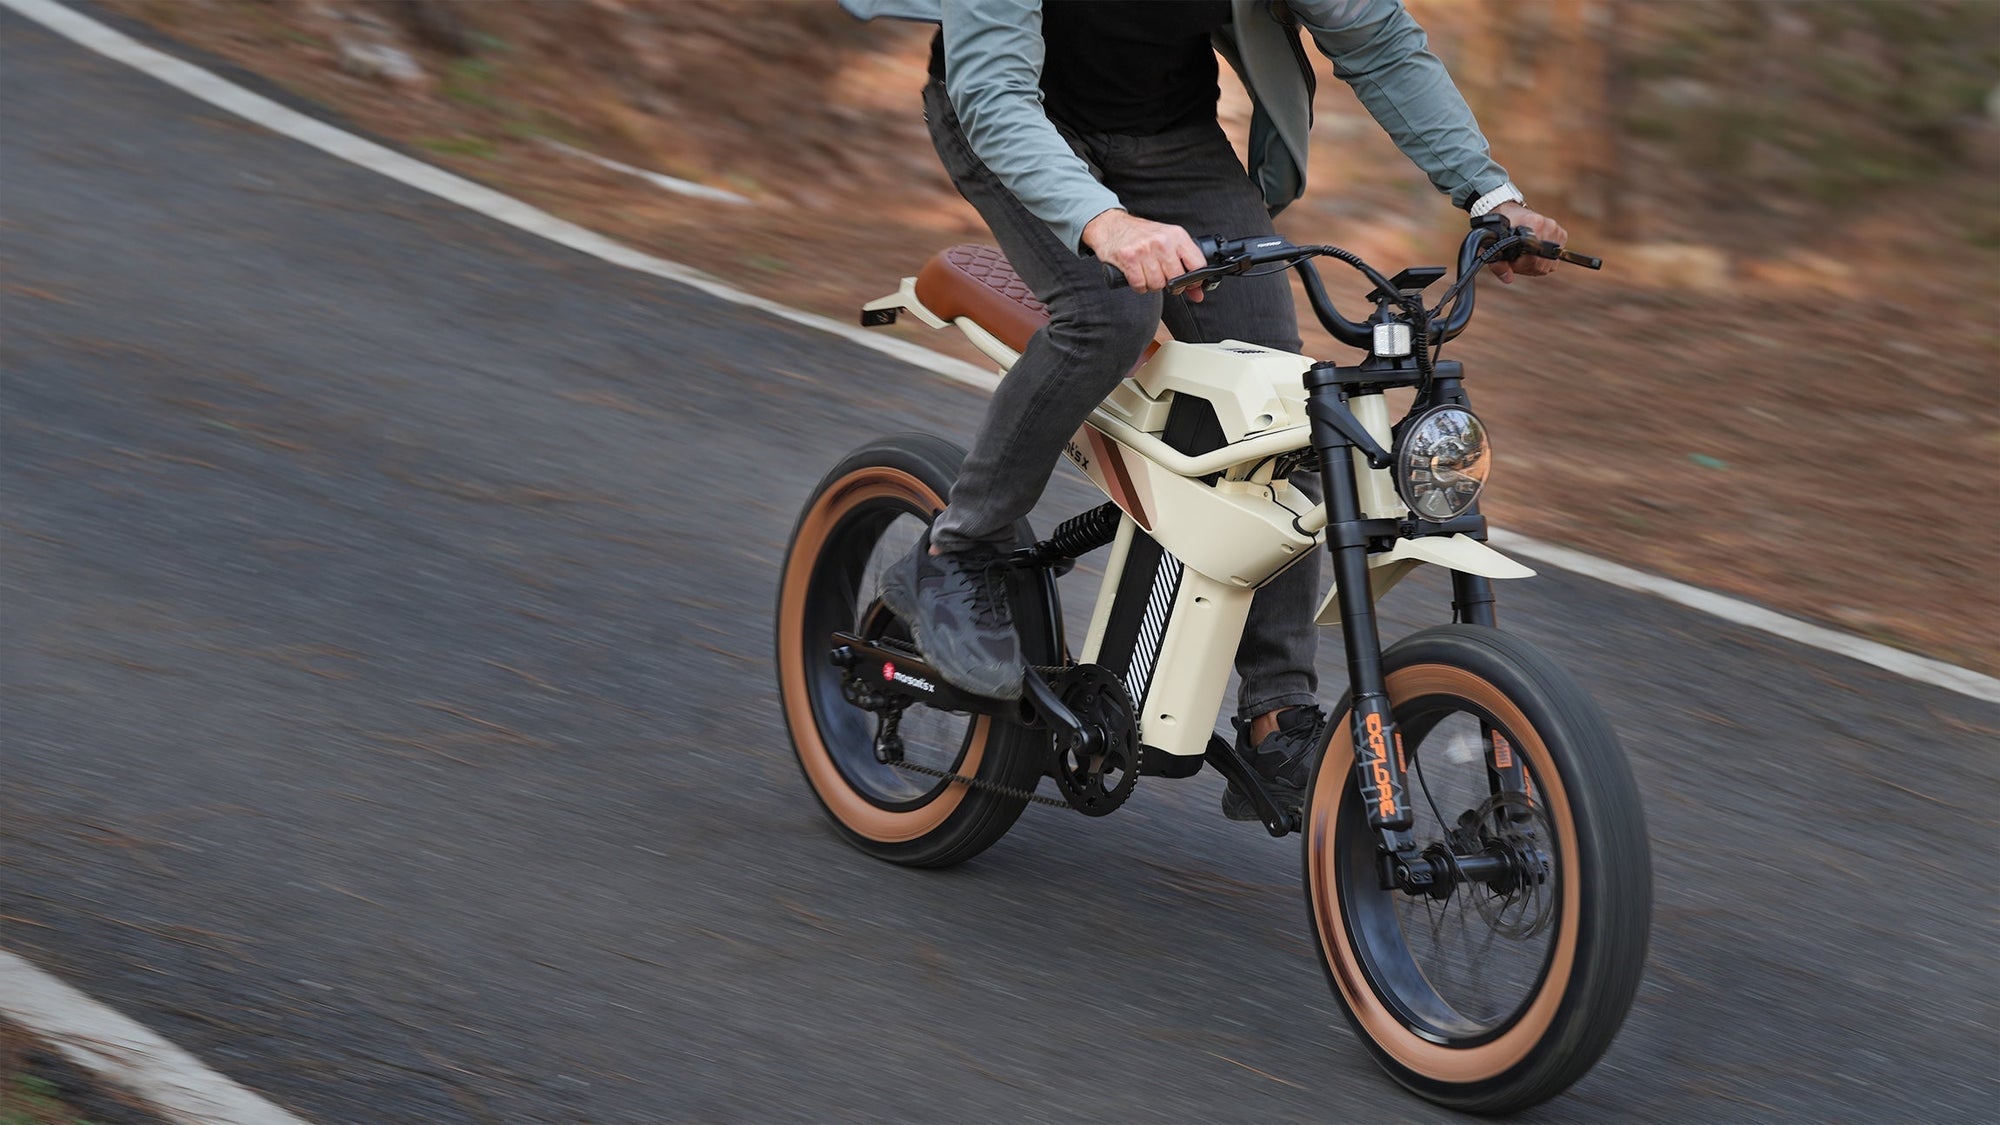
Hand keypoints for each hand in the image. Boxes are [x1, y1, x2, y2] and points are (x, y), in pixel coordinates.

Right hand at [1082, 209, 1208, 301]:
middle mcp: (1162, 241)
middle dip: (1170, 285)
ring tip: (1147, 274)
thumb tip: (1198, 293)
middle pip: (1176, 278)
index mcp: (1176, 235)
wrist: (1111, 226)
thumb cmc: (1141, 235)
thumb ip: (1185, 268)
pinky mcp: (1128, 258)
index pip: (1197, 264)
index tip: (1188, 283)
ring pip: (1157, 284)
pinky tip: (1137, 275)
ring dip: (1152, 285)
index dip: (1194, 279)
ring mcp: (1145, 249)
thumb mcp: (1167, 244)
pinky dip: (1139, 286)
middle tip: (1163, 278)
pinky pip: (1140, 286)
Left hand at [1488, 201, 1568, 284]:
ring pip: (1550, 264)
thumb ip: (1498, 264)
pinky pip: (1555, 259)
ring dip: (1535, 265)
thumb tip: (1508, 279)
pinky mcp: (1562, 234)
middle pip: (1541, 264)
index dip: (1519, 265)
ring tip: (1524, 255)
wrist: (1511, 213)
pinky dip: (1544, 261)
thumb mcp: (1493, 245)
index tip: (1511, 261)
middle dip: (1526, 266)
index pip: (1532, 259)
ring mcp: (1556, 230)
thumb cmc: (1501, 229)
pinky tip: (1534, 253)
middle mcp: (1549, 226)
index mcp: (1534, 224)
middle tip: (1516, 259)